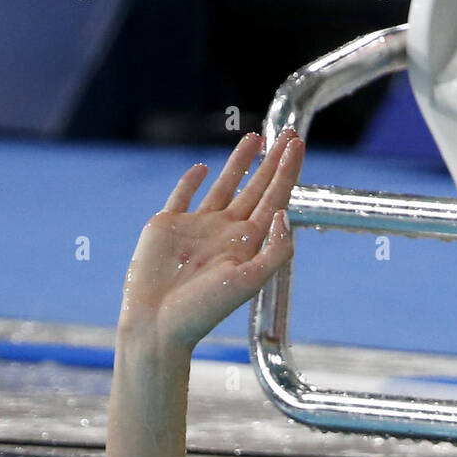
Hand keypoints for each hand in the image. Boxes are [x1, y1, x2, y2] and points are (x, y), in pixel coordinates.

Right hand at [118, 128, 304, 352]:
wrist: (159, 322)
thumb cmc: (204, 309)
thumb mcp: (248, 282)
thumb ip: (274, 251)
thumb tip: (283, 215)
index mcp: (248, 244)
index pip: (274, 199)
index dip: (287, 170)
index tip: (298, 144)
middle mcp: (226, 232)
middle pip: (256, 188)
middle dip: (273, 161)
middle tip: (289, 134)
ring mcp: (198, 227)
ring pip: (224, 186)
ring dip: (240, 163)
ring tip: (256, 138)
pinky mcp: (168, 225)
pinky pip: (183, 197)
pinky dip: (192, 181)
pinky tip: (202, 168)